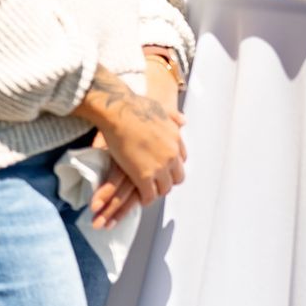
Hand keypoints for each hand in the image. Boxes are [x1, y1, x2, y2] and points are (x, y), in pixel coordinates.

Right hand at [74, 67, 185, 227]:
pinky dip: (145, 199)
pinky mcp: (144, 176)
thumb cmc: (136, 106)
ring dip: (156, 191)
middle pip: (177, 177)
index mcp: (177, 139)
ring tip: (147, 193)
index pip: (182, 159)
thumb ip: (174, 116)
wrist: (121, 111)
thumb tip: (184, 121)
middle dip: (168, 181)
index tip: (164, 168)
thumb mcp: (162, 108)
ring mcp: (160, 167)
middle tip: (156, 183)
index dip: (172, 166)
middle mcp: (172, 154)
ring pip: (164, 189)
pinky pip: (149, 195)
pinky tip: (139, 198)